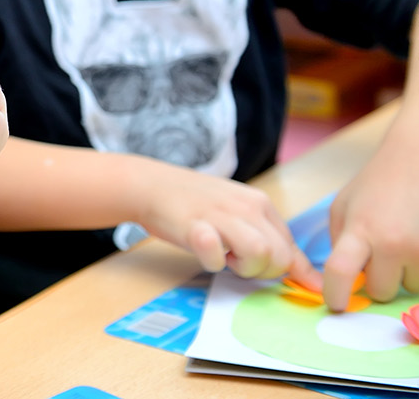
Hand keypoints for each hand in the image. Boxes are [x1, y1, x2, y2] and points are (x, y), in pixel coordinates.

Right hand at [136, 162, 319, 286]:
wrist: (151, 185)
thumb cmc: (197, 205)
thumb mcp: (240, 217)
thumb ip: (275, 244)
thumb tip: (316, 283)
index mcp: (260, 203)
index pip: (290, 249)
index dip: (274, 267)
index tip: (254, 265)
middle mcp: (245, 206)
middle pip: (280, 257)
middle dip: (261, 271)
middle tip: (235, 261)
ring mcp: (220, 214)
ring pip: (260, 254)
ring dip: (242, 267)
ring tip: (223, 256)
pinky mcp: (194, 226)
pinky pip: (216, 256)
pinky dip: (210, 262)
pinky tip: (201, 249)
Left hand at [324, 119, 418, 309]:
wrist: (413, 162)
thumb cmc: (374, 186)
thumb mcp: (342, 208)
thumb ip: (339, 243)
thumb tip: (342, 279)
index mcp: (360, 230)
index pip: (340, 271)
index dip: (336, 294)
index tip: (336, 305)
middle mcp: (392, 243)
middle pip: (380, 291)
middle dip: (377, 280)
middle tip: (377, 258)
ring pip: (408, 288)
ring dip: (402, 275)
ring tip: (398, 244)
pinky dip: (418, 269)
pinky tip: (413, 245)